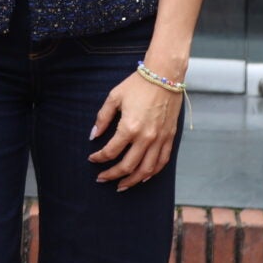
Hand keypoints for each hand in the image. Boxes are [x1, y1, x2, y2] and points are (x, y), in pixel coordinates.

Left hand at [88, 71, 180, 190]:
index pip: (110, 151)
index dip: (99, 158)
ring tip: (121, 185)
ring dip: (132, 181)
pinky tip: (143, 177)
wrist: (165, 76)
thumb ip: (102, 118)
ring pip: (146, 170)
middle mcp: (145, 137)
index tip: (92, 158)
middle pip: (127, 166)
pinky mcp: (170, 138)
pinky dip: (152, 173)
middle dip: (112, 175)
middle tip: (102, 179)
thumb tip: (93, 136)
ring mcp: (159, 139)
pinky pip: (161, 162)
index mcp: (129, 127)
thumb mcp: (114, 97)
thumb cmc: (138, 85)